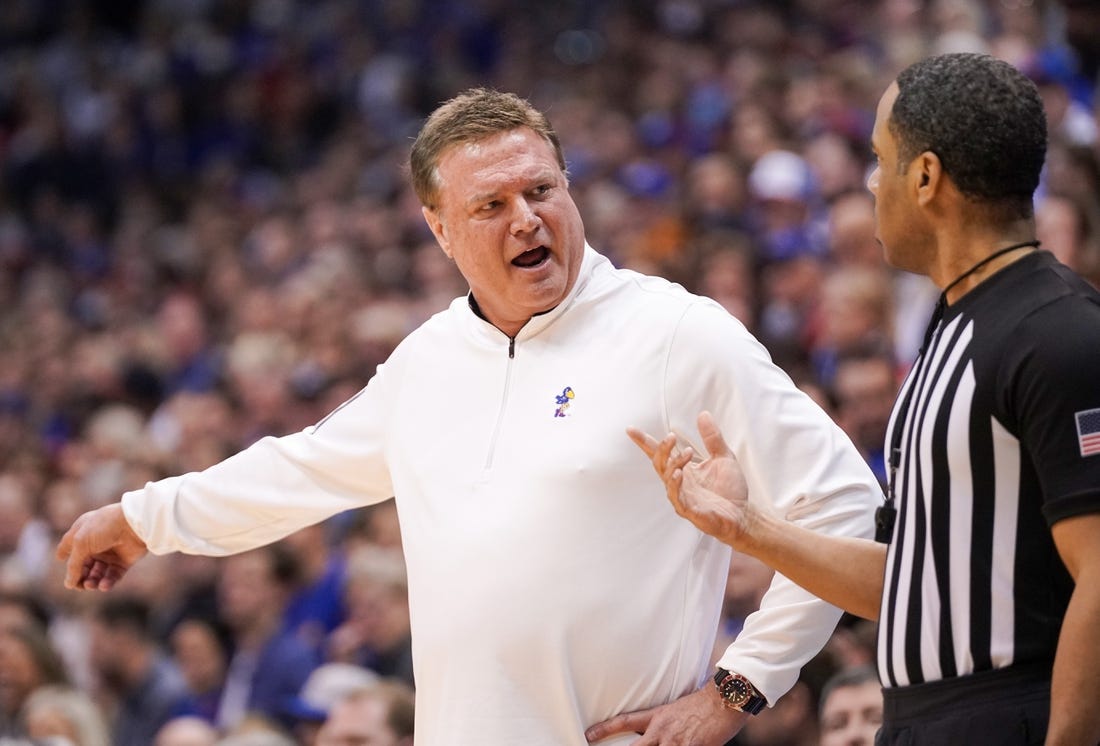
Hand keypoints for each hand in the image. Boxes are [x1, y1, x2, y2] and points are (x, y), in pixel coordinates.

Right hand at [55, 503, 147, 590]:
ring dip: (92, 582)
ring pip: (97, 574)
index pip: (70, 548)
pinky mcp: (124, 561)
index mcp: (83, 533)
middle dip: (80, 577)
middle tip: (80, 585)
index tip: (62, 561)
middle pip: (83, 566)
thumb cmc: (104, 527)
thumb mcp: (81, 544)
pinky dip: (107, 583)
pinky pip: (113, 576)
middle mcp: (96, 544)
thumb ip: (73, 565)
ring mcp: (111, 553)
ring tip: (90, 585)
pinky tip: (103, 586)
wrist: (134, 524)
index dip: (65, 556)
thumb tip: (68, 585)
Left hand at [585, 685, 744, 743]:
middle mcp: (662, 730)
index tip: (588, 734)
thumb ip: (663, 723)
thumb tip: (653, 733)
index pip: (625, 721)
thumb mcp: (676, 709)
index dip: (605, 729)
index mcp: (657, 717)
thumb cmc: (704, 704)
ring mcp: (676, 742)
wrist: (724, 700)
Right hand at [627, 411, 762, 551]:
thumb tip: (703, 414)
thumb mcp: (724, 457)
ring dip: (674, 463)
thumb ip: (712, 438)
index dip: (645, 442)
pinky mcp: (689, 510)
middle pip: (660, 463)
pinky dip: (675, 485)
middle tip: (671, 437)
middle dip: (662, 449)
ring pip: (667, 478)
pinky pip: (677, 497)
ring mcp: (682, 496)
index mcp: (683, 468)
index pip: (660, 453)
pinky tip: (678, 474)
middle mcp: (678, 482)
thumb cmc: (729, 489)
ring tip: (686, 453)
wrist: (742, 514)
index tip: (630, 430)